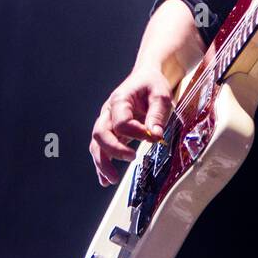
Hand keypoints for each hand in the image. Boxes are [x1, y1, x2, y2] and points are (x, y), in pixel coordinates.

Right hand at [89, 67, 172, 186]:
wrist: (146, 77)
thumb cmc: (153, 84)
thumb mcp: (161, 95)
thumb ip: (157, 114)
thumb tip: (155, 135)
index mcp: (120, 100)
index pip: (121, 122)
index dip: (136, 132)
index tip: (153, 137)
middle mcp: (108, 111)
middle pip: (100, 133)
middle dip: (113, 150)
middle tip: (131, 158)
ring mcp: (107, 122)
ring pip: (97, 144)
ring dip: (102, 162)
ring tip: (112, 180)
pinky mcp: (111, 131)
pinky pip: (101, 149)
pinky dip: (101, 164)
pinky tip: (105, 180)